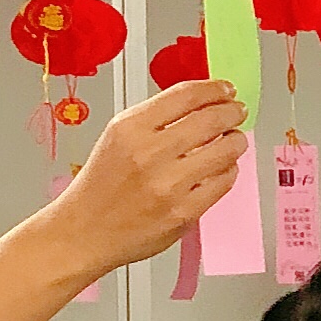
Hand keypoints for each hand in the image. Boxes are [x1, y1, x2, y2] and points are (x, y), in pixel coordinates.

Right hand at [44, 80, 250, 273]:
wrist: (84, 231)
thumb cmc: (101, 185)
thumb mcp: (117, 137)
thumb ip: (156, 119)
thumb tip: (201, 103)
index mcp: (130, 128)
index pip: (186, 96)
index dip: (214, 89)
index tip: (225, 89)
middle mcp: (149, 154)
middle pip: (211, 120)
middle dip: (232, 111)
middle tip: (237, 111)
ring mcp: (169, 185)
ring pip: (224, 151)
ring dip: (235, 141)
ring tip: (234, 140)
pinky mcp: (184, 213)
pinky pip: (223, 182)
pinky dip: (228, 171)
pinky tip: (222, 168)